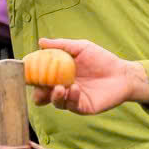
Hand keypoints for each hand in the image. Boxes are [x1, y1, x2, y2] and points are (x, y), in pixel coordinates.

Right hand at [31, 37, 146, 111]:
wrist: (123, 73)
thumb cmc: (102, 59)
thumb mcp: (81, 48)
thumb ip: (61, 45)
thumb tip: (40, 42)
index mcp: (58, 75)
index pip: (39, 78)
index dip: (31, 77)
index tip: (26, 71)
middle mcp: (62, 88)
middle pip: (42, 95)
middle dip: (38, 92)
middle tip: (40, 86)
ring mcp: (72, 99)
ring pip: (55, 102)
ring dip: (54, 95)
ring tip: (60, 87)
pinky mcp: (83, 107)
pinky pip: (72, 106)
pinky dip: (71, 97)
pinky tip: (75, 88)